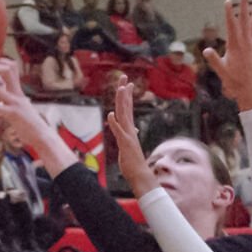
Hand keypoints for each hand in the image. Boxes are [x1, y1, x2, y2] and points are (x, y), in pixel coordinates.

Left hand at [0, 58, 54, 153]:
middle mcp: (17, 94)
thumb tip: (0, 89)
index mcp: (17, 91)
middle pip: (7, 70)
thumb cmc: (28, 122)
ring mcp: (16, 103)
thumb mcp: (20, 105)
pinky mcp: (14, 115)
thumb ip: (10, 96)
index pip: (12, 67)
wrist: (41, 136)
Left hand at [107, 82, 155, 196]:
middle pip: (125, 106)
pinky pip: (119, 131)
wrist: (140, 174)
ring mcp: (127, 135)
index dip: (126, 95)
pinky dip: (115, 123)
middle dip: (124, 91)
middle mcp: (129, 129)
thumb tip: (133, 129)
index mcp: (129, 129)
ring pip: (124, 115)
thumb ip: (129, 135)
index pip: (127, 108)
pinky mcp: (125, 144)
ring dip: (122, 101)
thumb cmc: (134, 162)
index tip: (127, 83)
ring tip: (121, 88)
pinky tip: (110, 114)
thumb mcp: (129, 145)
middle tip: (124, 76)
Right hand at [205, 0, 251, 109]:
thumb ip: (214, 60)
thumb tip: (205, 50)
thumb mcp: (221, 71)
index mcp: (235, 45)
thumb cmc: (233, 80)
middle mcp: (246, 41)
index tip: (228, 1)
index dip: (229, 13)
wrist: (249, 88)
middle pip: (245, 19)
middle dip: (245, 4)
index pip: (232, 25)